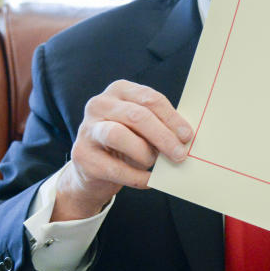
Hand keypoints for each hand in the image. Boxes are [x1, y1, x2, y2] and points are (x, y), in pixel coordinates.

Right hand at [53, 80, 192, 220]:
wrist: (94, 169)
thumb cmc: (128, 142)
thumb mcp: (144, 128)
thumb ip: (161, 125)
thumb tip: (186, 137)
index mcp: (119, 90)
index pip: (149, 99)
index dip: (171, 118)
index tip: (187, 136)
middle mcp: (99, 104)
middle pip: (136, 116)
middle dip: (163, 136)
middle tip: (180, 154)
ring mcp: (87, 129)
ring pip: (118, 135)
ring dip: (145, 153)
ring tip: (154, 163)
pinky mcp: (81, 155)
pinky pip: (114, 168)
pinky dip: (137, 176)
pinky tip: (149, 180)